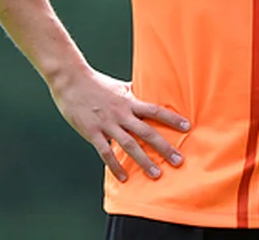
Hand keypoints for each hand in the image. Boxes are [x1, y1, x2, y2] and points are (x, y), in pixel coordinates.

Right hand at [50, 68, 189, 181]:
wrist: (71, 81)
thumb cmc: (96, 83)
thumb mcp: (119, 86)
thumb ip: (133, 91)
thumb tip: (147, 89)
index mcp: (129, 102)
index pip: (156, 111)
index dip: (172, 119)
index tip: (187, 127)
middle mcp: (121, 114)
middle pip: (147, 132)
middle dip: (164, 147)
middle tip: (178, 160)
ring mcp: (107, 124)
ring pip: (129, 145)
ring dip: (144, 161)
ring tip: (156, 174)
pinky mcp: (92, 132)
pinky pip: (105, 153)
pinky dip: (115, 166)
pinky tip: (123, 177)